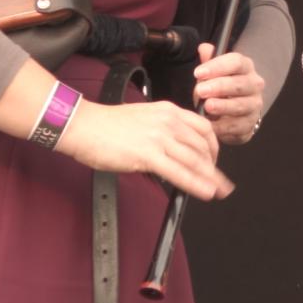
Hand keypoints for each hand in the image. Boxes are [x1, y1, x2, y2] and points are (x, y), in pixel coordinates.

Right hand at [55, 96, 230, 200]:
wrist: (83, 125)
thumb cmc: (106, 125)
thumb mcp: (144, 118)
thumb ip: (163, 130)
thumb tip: (175, 150)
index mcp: (169, 111)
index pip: (203, 128)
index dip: (214, 148)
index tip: (214, 161)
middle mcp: (169, 121)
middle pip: (202, 146)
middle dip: (214, 167)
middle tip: (219, 182)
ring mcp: (160, 137)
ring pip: (195, 160)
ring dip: (210, 178)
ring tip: (218, 191)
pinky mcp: (148, 154)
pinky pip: (179, 173)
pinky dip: (196, 184)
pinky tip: (205, 192)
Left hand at [192, 42, 266, 144]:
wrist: (234, 113)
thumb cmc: (221, 89)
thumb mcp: (213, 73)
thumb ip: (209, 62)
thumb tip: (204, 48)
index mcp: (245, 67)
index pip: (236, 62)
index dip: (217, 67)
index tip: (198, 73)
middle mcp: (254, 85)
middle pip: (239, 84)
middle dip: (219, 87)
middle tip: (201, 90)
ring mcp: (254, 105)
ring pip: (240, 105)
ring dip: (223, 106)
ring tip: (207, 107)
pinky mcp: (250, 124)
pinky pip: (237, 126)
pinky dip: (223, 126)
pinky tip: (211, 125)